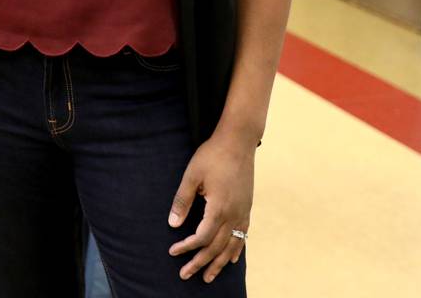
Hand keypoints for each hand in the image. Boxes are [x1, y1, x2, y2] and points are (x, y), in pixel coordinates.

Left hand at [167, 133, 255, 282]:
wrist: (238, 142)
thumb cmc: (212, 156)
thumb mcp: (191, 176)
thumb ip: (182, 201)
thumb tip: (173, 224)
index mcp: (219, 208)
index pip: (202, 237)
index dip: (187, 247)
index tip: (173, 252)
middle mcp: (234, 214)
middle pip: (216, 247)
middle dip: (200, 263)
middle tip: (186, 275)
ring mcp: (243, 212)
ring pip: (231, 245)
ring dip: (219, 263)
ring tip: (209, 277)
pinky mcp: (247, 207)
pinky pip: (243, 235)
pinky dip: (236, 250)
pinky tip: (231, 259)